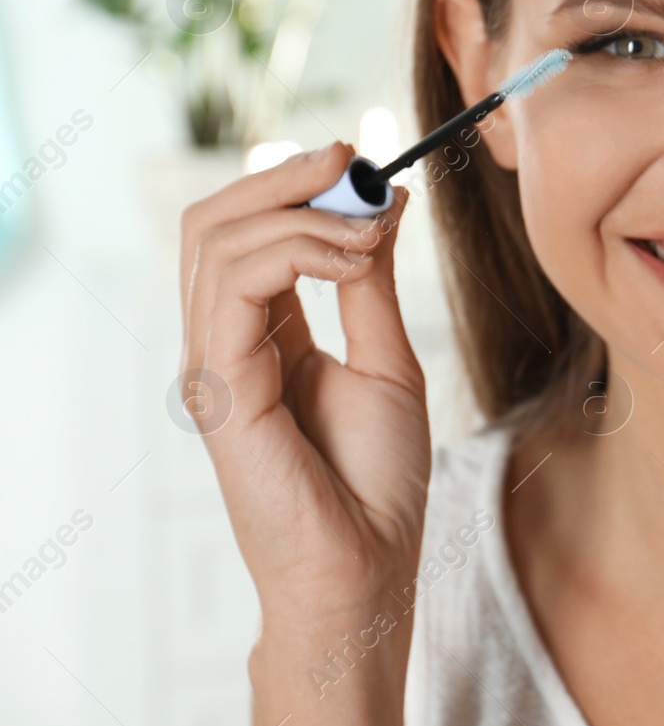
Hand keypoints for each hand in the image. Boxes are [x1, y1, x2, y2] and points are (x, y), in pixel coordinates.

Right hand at [178, 143, 430, 725]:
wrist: (368, 567)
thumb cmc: (375, 481)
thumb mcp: (387, 357)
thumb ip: (371, 282)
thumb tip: (381, 200)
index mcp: (259, 334)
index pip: (247, 231)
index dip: (297, 185)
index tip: (363, 163)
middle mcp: (223, 342)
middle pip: (216, 222)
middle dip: (283, 176)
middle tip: (349, 158)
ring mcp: (214, 364)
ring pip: (218, 241)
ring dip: (301, 212)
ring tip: (368, 228)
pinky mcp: (222, 386)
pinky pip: (236, 286)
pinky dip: (297, 250)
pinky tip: (352, 257)